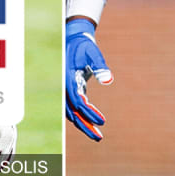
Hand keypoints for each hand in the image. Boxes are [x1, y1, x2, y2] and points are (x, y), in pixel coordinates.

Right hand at [65, 17, 112, 140]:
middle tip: (99, 137)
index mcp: (67, 79)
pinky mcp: (72, 89)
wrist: (74, 38)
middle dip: (85, 125)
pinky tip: (92, 124)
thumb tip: (110, 80)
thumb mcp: (93, 52)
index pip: (78, 101)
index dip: (89, 112)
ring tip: (97, 136)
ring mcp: (66, 89)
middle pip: (73, 111)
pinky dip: (83, 116)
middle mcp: (64, 87)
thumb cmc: (84, 45)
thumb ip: (100, 66)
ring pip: (72, 112)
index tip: (102, 121)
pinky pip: (75, 107)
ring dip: (84, 124)